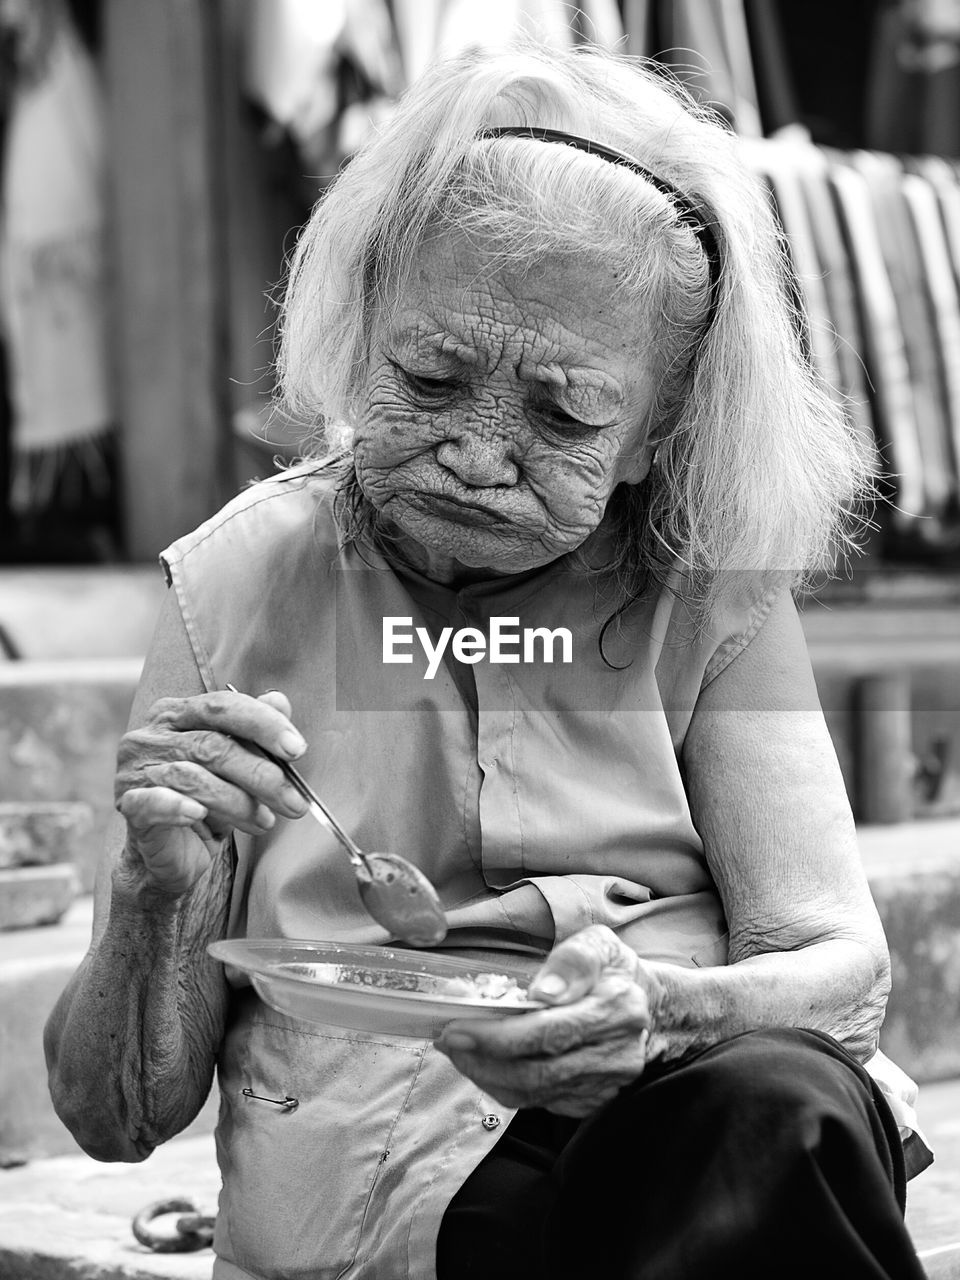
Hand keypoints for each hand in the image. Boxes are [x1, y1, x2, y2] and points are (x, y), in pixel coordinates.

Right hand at [114, 688, 308, 895]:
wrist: (173, 857)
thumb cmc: (210, 802)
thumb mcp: (239, 766)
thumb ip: (255, 732)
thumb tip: (279, 699)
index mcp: (176, 714)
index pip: (222, 706)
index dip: (263, 724)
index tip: (297, 749)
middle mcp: (150, 735)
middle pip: (212, 745)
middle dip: (261, 773)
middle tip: (294, 800)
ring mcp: (134, 769)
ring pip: (192, 777)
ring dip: (237, 802)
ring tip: (265, 822)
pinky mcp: (128, 805)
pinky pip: (151, 802)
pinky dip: (177, 807)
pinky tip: (200, 816)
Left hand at [434, 925, 661, 1117]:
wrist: (649, 1009)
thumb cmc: (614, 972)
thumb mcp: (599, 944)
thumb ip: (573, 960)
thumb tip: (543, 992)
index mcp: (617, 1010)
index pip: (550, 1032)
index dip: (498, 1036)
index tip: (458, 1026)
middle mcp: (615, 1055)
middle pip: (538, 1071)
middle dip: (482, 1059)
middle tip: (447, 1039)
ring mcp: (604, 1084)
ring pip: (534, 1093)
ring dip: (486, 1075)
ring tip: (457, 1050)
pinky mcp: (591, 1101)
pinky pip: (538, 1103)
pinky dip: (503, 1086)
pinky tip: (483, 1064)